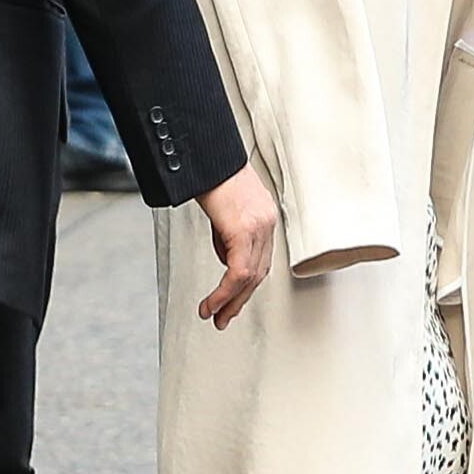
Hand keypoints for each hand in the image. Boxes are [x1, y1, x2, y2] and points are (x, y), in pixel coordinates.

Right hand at [195, 164, 275, 328]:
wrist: (206, 155)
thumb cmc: (211, 174)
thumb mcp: (223, 209)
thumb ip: (229, 234)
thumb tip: (226, 257)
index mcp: (264, 217)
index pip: (261, 261)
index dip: (246, 286)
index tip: (233, 301)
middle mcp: (267, 223)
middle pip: (259, 273)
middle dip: (239, 300)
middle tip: (224, 318)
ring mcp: (259, 226)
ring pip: (249, 277)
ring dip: (230, 301)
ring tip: (214, 315)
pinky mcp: (244, 230)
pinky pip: (238, 272)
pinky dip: (225, 292)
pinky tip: (212, 303)